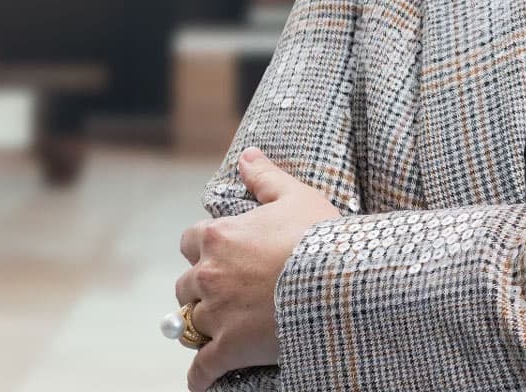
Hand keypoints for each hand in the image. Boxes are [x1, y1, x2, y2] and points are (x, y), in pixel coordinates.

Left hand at [176, 147, 341, 391]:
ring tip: (214, 331)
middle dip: (200, 289)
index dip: (204, 248)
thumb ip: (265, 177)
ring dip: (200, 327)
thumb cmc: (320, 237)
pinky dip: (200, 376)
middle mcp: (209, 274)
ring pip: (189, 324)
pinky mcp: (228, 348)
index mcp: (220, 236)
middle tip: (222, 293)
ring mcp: (216, 313)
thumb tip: (247, 155)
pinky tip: (202, 382)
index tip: (219, 254)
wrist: (340, 281)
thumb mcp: (296, 197)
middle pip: (185, 284)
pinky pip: (201, 368)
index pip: (190, 241)